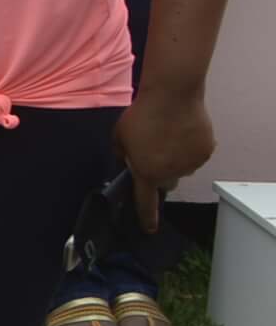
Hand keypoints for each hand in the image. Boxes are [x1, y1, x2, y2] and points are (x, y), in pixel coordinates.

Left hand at [114, 87, 216, 231]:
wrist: (171, 97)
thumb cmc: (142, 115)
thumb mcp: (119, 136)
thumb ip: (122, 153)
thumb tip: (126, 159)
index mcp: (147, 172)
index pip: (145, 202)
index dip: (147, 217)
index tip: (149, 229)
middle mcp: (172, 173)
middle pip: (166, 183)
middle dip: (160, 173)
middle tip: (155, 153)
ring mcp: (191, 163)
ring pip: (182, 167)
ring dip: (175, 158)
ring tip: (168, 135)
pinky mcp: (206, 151)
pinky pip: (196, 154)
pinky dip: (190, 146)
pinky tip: (183, 130)